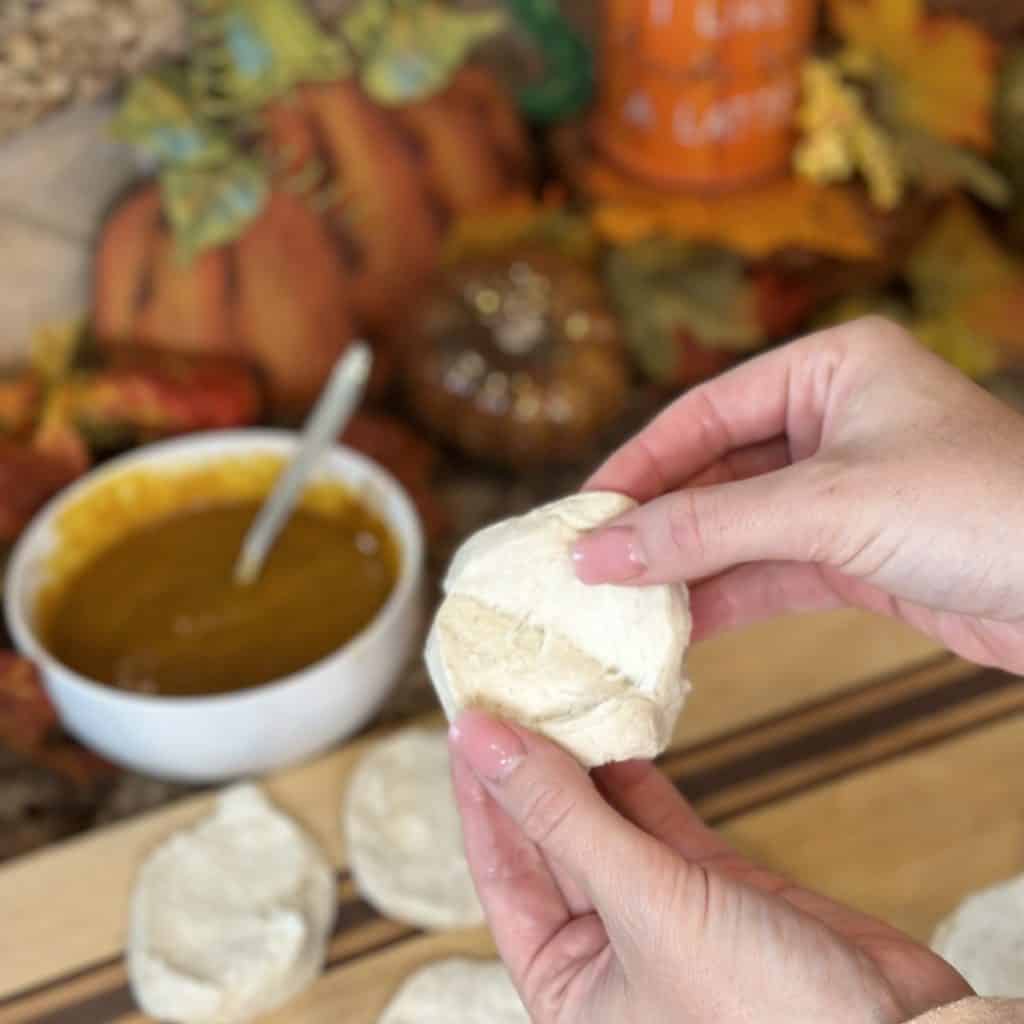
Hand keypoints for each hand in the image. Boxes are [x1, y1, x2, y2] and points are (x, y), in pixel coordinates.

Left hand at [450, 711, 970, 1023]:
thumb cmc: (764, 1018)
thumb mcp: (644, 909)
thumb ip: (561, 817)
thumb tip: (480, 740)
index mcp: (563, 986)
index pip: (499, 867)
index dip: (480, 790)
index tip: (469, 717)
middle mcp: (602, 951)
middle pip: (546, 836)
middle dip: (529, 764)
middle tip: (514, 684)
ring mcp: (658, 912)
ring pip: (601, 819)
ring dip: (582, 758)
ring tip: (560, 690)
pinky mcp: (710, 883)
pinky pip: (655, 815)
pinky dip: (636, 770)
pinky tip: (619, 723)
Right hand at [573, 317, 1023, 672]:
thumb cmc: (982, 510)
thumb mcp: (830, 506)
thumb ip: (708, 528)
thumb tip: (597, 552)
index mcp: (831, 370)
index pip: (705, 411)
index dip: (638, 464)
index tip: (582, 514)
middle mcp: (832, 423)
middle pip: (715, 472)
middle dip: (656, 523)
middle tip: (586, 565)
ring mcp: (843, 493)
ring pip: (737, 528)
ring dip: (682, 567)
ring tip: (617, 603)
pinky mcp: (856, 555)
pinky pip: (769, 571)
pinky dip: (722, 597)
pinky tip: (674, 625)